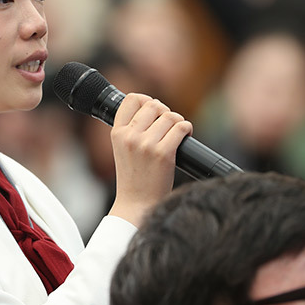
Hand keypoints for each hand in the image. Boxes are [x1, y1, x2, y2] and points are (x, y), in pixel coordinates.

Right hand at [107, 94, 192, 226]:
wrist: (137, 205)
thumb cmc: (133, 178)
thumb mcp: (123, 149)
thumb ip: (131, 129)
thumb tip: (153, 105)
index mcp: (117, 133)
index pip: (131, 99)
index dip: (146, 99)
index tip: (153, 109)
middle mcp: (129, 136)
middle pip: (154, 104)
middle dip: (165, 112)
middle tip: (167, 125)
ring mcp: (146, 145)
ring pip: (170, 116)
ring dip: (177, 122)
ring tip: (175, 134)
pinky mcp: (163, 154)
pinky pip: (181, 127)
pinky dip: (187, 129)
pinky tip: (185, 136)